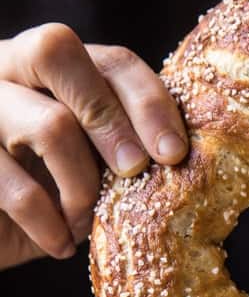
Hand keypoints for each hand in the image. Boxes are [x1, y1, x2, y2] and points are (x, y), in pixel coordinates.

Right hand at [0, 24, 188, 269]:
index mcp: (51, 67)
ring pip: (48, 123)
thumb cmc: (46, 196)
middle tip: (134, 171)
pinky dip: (48, 223)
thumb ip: (121, 150)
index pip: (110, 59)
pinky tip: (60, 245)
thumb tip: (182, 163)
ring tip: (85, 220)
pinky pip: (14, 187)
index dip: (148, 101)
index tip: (175, 154)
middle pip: (58, 52)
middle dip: (111, 118)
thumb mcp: (89, 168)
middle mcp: (7, 67)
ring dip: (83, 185)